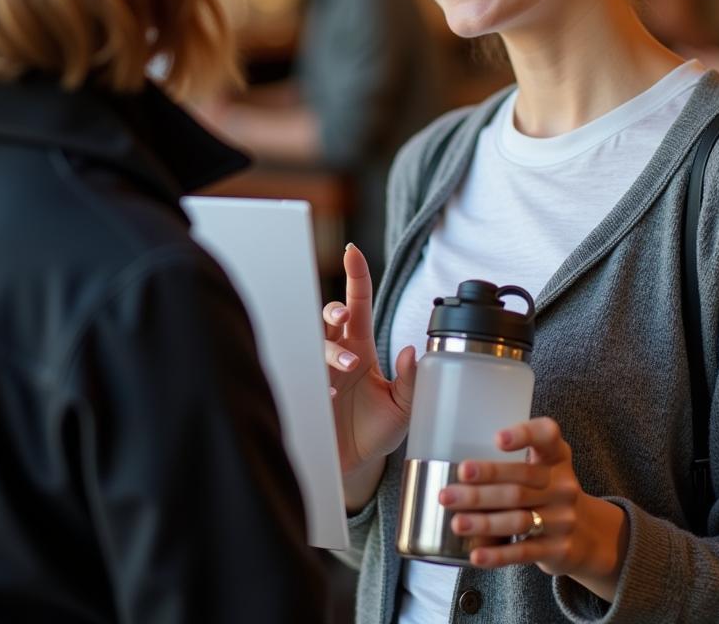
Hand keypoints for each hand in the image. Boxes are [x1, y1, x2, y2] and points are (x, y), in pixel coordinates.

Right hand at [323, 244, 415, 493]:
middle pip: (329, 317)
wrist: (352, 466)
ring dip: (331, 350)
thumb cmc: (376, 430)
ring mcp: (321, 373)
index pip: (359, 304)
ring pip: (317, 344)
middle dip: (332, 309)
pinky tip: (330, 394)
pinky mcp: (310, 394)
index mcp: (361, 347)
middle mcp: (339, 353)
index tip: (353, 251)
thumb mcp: (405, 407)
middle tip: (342, 316)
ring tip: (347, 367)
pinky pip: (307, 377)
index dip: (356, 276)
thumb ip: (411, 380)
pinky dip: (319, 381)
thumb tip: (410, 351)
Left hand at [439, 417, 629, 602]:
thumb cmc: (549, 491)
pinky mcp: (558, 549)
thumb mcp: (544, 468)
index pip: (547, 436)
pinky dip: (498, 555)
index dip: (524, 435)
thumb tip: (458, 473)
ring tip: (456, 522)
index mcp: (556, 457)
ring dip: (483, 522)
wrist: (589, 534)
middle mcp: (562, 485)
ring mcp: (563, 519)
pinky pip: (524, 552)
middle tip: (449, 490)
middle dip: (482, 486)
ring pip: (518, 519)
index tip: (497, 439)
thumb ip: (512, 463)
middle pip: (519, 484)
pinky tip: (477, 555)